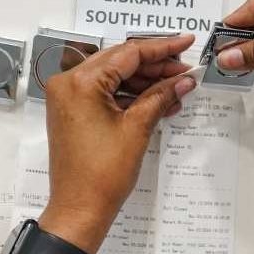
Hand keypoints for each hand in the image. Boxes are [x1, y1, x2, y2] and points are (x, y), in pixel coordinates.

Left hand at [38, 35, 196, 253]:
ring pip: (114, 77)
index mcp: (80, 82)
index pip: (128, 54)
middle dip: (155, 66)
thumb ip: (161, 96)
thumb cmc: (101, 175)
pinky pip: (105, 93)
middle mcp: (68, 83)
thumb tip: (183, 80)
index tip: (185, 44)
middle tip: (185, 69)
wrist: (80, 208)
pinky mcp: (73, 112)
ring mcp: (68, 98)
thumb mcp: (137, 128)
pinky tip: (158, 101)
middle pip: (120, 61)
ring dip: (145, 82)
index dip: (161, 49)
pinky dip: (130, 96)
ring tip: (177, 89)